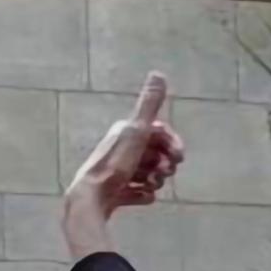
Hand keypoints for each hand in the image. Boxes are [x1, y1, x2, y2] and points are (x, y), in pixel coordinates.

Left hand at [62, 72, 183, 258]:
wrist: (91, 198)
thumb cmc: (116, 164)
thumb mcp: (137, 131)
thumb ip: (149, 105)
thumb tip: (158, 72)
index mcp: (124, 132)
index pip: (156, 133)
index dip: (172, 142)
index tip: (180, 157)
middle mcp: (118, 150)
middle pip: (151, 153)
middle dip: (164, 162)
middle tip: (167, 173)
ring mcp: (114, 174)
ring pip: (143, 173)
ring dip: (155, 179)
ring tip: (154, 185)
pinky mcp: (111, 195)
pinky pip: (132, 193)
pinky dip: (142, 195)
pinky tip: (146, 197)